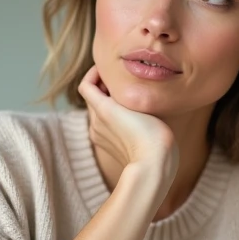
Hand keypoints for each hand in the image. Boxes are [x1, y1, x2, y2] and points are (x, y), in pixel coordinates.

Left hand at [77, 66, 178, 190]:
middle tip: (123, 82)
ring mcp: (100, 137)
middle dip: (104, 87)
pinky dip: (112, 118)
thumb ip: (127, 93)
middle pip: (93, 97)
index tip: (110, 70)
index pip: (86, 85)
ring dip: (109, 103)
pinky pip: (104, 126)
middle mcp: (96, 123)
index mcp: (101, 109)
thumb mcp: (139, 106)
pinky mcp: (109, 148)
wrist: (152, 169)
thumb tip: (121, 85)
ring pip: (98, 112)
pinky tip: (131, 118)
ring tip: (130, 99)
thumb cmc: (152, 136)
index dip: (94, 74)